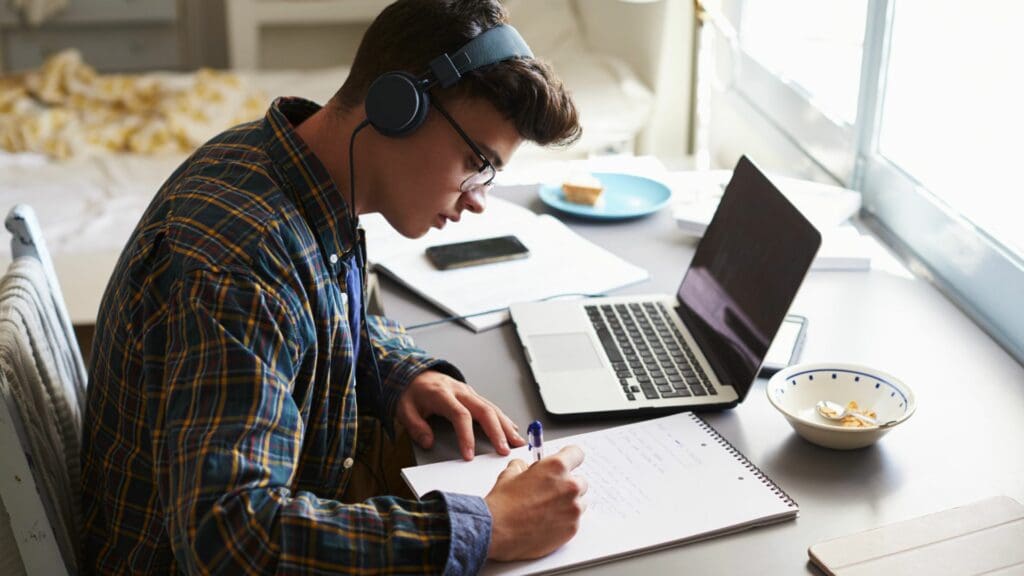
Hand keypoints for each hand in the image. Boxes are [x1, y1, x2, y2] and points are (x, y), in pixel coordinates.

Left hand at [397, 370, 525, 459]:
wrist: (413, 371)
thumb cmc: (411, 391)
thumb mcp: (404, 409)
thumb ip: (416, 427)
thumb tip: (428, 442)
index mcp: (443, 394)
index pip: (460, 415)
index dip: (466, 436)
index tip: (469, 455)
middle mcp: (460, 391)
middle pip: (484, 410)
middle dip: (496, 432)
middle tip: (504, 450)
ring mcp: (468, 392)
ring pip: (492, 407)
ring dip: (506, 425)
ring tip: (517, 442)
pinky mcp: (472, 395)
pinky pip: (491, 406)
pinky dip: (503, 418)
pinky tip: (512, 429)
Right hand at [484, 446, 587, 560]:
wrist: (497, 531)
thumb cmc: (503, 504)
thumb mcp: (510, 474)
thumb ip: (524, 466)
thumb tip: (526, 467)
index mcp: (556, 467)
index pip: (577, 454)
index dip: (570, 458)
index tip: (568, 462)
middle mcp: (569, 486)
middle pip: (580, 480)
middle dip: (567, 484)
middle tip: (551, 492)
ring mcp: (573, 509)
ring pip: (580, 502)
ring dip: (569, 503)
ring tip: (548, 509)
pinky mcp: (572, 528)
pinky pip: (575, 520)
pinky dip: (565, 520)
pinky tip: (548, 522)